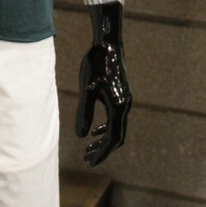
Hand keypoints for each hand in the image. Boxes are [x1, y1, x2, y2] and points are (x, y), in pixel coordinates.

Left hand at [75, 39, 131, 165]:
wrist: (108, 43)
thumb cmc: (96, 63)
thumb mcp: (87, 89)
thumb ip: (84, 113)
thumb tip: (80, 136)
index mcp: (119, 107)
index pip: (112, 139)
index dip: (101, 153)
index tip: (90, 162)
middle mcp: (125, 107)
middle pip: (116, 137)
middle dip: (102, 150)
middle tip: (86, 159)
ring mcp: (125, 101)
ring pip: (116, 128)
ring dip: (103, 140)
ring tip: (88, 148)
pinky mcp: (122, 95)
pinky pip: (115, 119)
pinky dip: (106, 128)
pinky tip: (95, 131)